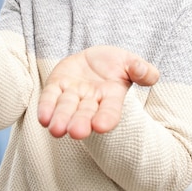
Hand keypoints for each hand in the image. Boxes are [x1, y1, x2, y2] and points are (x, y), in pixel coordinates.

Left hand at [37, 45, 158, 139]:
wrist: (93, 57)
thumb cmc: (115, 63)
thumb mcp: (130, 61)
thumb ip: (141, 69)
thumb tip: (147, 74)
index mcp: (112, 96)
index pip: (110, 110)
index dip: (106, 118)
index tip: (101, 126)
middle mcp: (91, 100)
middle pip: (85, 113)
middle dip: (81, 123)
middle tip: (76, 133)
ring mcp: (72, 93)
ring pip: (66, 108)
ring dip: (61, 118)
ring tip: (56, 130)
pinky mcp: (57, 85)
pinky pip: (50, 97)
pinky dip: (46, 107)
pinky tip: (43, 118)